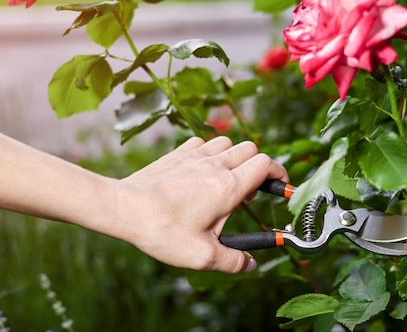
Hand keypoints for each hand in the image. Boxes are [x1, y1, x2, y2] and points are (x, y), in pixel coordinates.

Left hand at [108, 136, 287, 272]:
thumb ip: (233, 262)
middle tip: (249, 193)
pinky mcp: (178, 153)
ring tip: (226, 182)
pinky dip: (210, 153)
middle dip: (259, 167)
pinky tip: (201, 171)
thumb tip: (249, 264)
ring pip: (228, 142)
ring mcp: (196, 156)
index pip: (266, 165)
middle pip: (251, 150)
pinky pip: (204, 142)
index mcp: (228, 187)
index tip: (281, 188)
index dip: (279, 174)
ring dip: (235, 157)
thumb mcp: (202, 256)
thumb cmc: (162, 231)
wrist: (125, 208)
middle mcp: (215, 165)